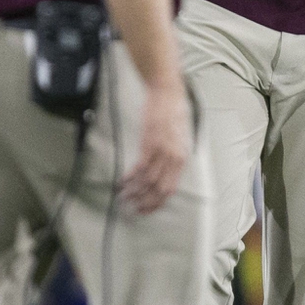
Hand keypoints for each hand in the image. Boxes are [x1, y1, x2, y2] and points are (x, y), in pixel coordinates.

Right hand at [117, 83, 191, 213]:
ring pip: (148, 181)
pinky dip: (130, 177)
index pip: (170, 189)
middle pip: (159, 189)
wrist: (167, 93)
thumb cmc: (173, 114)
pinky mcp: (150, 142)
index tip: (145, 211)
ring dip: (134, 192)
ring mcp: (162, 151)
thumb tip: (165, 172)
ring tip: (123, 198)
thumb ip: (173, 156)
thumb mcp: (179, 138)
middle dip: (144, 203)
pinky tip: (121, 182)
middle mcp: (174, 158)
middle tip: (132, 210)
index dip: (157, 204)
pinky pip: (139, 167)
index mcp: (182, 159)